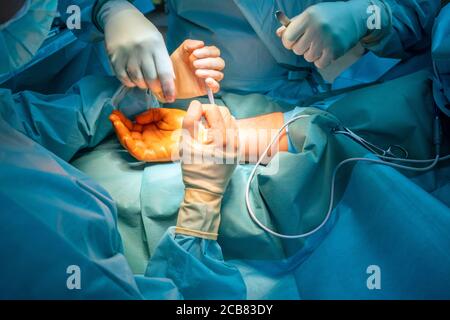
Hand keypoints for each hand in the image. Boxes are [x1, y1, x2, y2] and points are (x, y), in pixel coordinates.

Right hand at [102, 1, 175, 100]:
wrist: (121, 18)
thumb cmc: (144, 33)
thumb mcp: (158, 42)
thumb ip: (164, 61)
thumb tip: (170, 82)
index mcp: (156, 46)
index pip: (164, 72)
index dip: (169, 88)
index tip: (171, 98)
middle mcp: (142, 51)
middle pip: (151, 79)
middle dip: (156, 88)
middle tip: (156, 88)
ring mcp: (127, 55)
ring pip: (137, 80)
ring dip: (143, 85)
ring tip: (144, 81)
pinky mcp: (114, 58)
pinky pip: (124, 78)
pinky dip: (130, 83)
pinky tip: (133, 79)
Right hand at [109, 108, 185, 161]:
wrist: (197, 133)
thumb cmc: (185, 124)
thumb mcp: (165, 114)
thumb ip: (151, 114)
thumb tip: (136, 118)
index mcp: (150, 130)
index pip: (132, 126)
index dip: (123, 120)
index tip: (116, 112)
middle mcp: (147, 139)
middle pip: (128, 134)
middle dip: (118, 125)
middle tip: (112, 116)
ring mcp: (149, 147)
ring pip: (129, 143)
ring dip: (121, 133)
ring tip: (116, 122)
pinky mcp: (152, 155)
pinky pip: (137, 151)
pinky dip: (129, 144)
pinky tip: (126, 134)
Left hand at [152, 40, 224, 101]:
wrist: (166, 82)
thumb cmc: (174, 65)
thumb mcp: (179, 52)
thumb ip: (189, 44)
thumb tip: (202, 43)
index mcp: (204, 57)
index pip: (215, 52)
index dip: (208, 52)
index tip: (195, 54)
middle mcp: (208, 67)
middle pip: (220, 63)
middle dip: (209, 62)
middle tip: (194, 64)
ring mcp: (208, 78)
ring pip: (219, 74)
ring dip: (209, 72)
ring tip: (196, 73)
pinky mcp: (205, 89)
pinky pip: (217, 87)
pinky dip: (214, 84)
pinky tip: (206, 81)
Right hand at [175, 100, 238, 239]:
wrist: (205, 191)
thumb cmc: (194, 170)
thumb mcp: (186, 145)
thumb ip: (190, 122)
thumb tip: (195, 104)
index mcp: (221, 140)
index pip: (214, 111)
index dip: (202, 108)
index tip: (194, 114)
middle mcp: (234, 142)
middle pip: (225, 113)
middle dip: (211, 112)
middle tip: (200, 119)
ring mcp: (238, 147)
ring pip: (231, 121)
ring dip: (218, 119)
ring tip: (206, 128)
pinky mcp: (238, 151)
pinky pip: (233, 131)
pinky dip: (224, 128)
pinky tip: (214, 135)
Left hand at [277, 0, 370, 68]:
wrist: (355, 17)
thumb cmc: (328, 15)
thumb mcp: (310, 14)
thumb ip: (293, 24)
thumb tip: (279, 33)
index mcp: (308, 17)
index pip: (288, 38)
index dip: (289, 42)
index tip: (293, 41)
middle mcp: (316, 28)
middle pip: (297, 50)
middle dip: (301, 47)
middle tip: (310, 41)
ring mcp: (326, 40)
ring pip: (308, 57)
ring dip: (312, 54)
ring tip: (320, 44)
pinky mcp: (335, 51)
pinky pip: (319, 64)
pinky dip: (321, 60)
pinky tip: (326, 51)